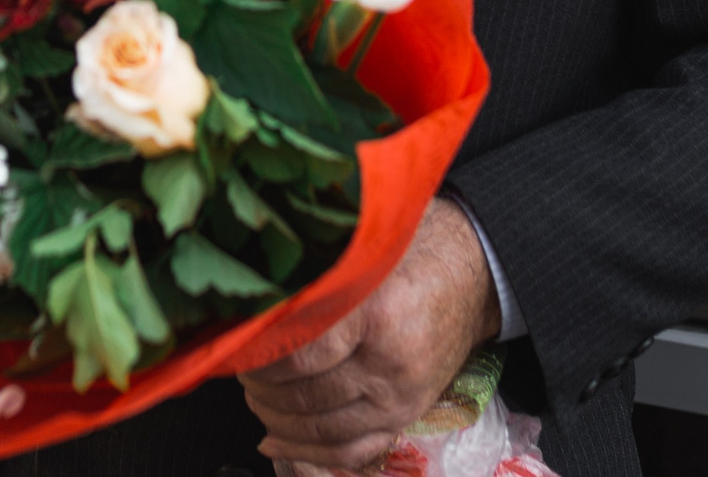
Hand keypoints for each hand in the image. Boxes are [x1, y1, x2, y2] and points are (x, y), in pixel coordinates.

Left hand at [238, 199, 499, 470]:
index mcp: (376, 315)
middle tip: (238, 369)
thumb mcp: (363, 253)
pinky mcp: (407, 415)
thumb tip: (251, 301)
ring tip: (254, 397)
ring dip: (275, 419)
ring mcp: (401, 397)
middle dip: (259, 389)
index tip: (234, 347)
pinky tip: (276, 440)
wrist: (472, 274)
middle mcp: (390, 363)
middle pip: (304, 397)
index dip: (257, 360)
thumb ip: (315, 280)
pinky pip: (351, 451)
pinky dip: (308, 453)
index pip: (297, 356)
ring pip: (321, 429)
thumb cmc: (412, 254)